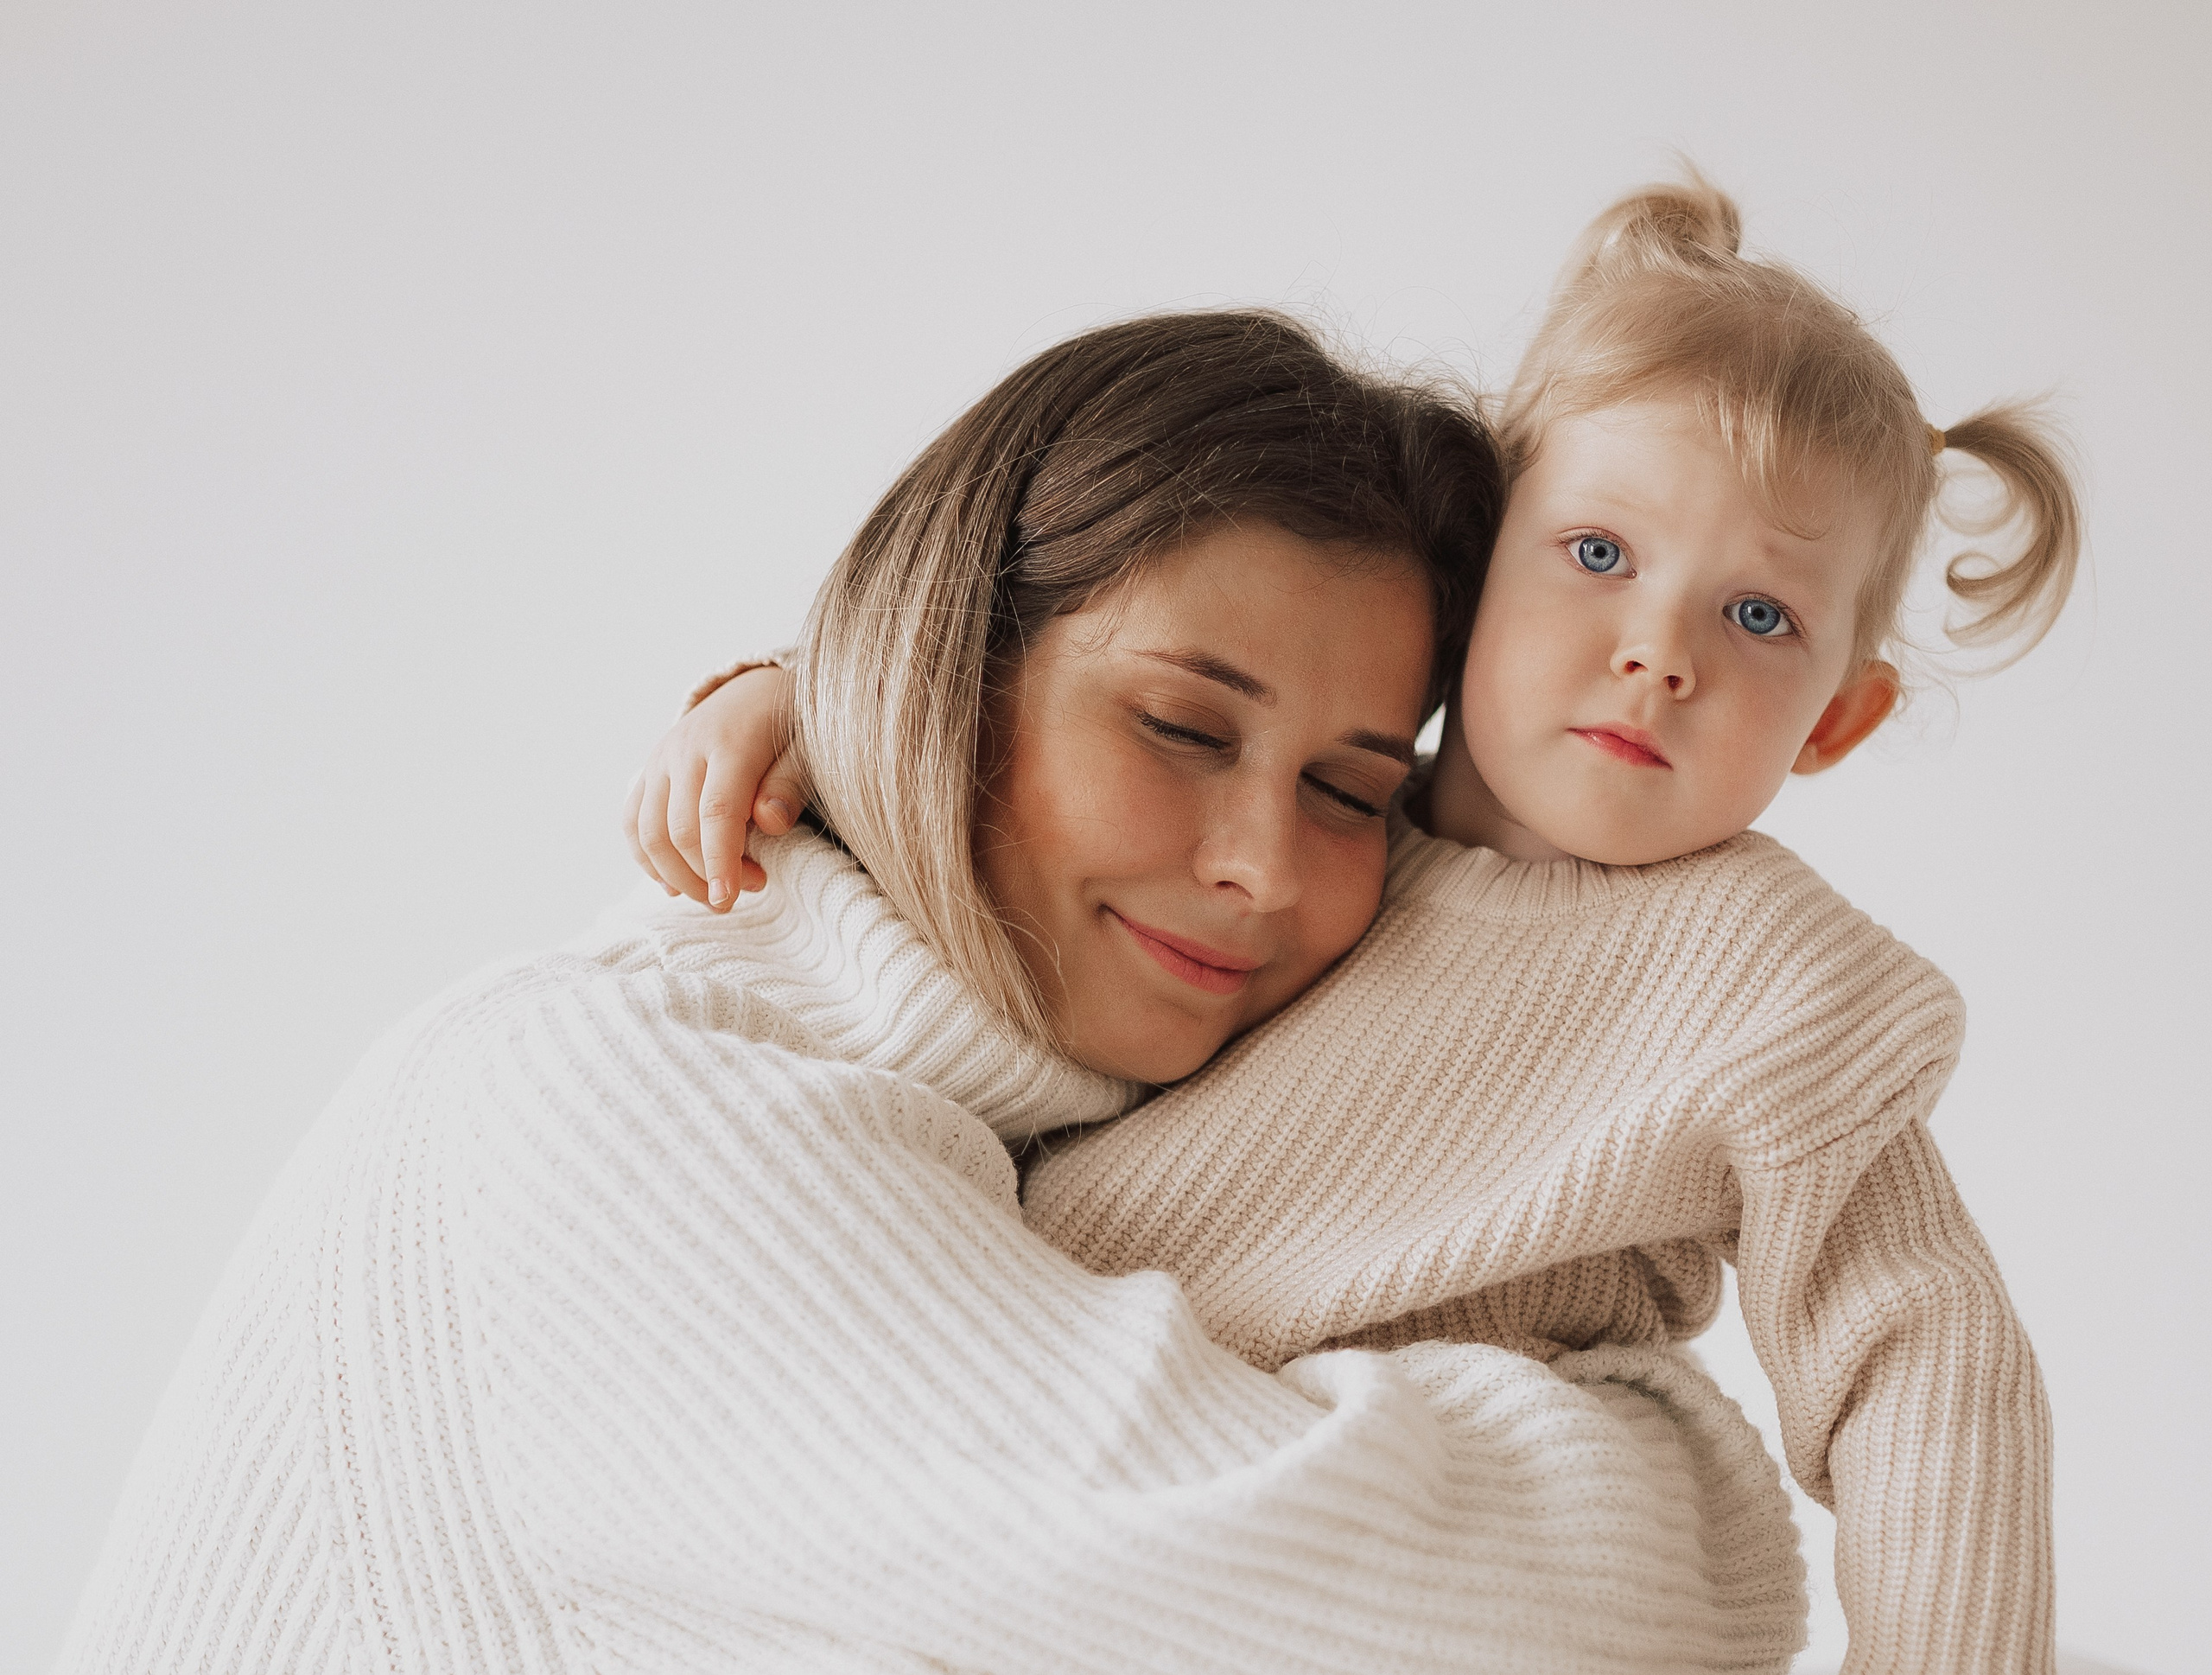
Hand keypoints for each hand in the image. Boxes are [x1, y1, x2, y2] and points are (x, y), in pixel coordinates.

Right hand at [623, 664, 806, 909]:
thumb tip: (770, 823)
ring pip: (649, 832)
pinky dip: (648, 859)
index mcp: (730, 742)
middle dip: (706, 875)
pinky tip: (675, 883)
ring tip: (714, 893)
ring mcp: (660, 760)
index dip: (720, 861)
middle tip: (746, 891)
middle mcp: (685, 750)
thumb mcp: (807, 747)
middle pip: (679, 829)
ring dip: (677, 875)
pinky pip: (632, 822)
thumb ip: (789, 784)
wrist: (755, 687)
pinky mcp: (649, 770)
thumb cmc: (788, 725)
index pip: (717, 812)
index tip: (729, 899)